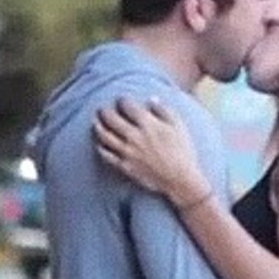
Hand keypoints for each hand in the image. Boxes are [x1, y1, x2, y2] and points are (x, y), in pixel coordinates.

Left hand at [94, 98, 209, 208]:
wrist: (180, 179)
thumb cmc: (182, 151)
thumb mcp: (178, 126)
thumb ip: (164, 110)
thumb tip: (152, 99)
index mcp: (148, 124)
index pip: (128, 106)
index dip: (122, 100)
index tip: (122, 100)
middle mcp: (134, 136)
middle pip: (111, 119)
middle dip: (105, 111)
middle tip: (102, 108)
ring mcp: (127, 152)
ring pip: (105, 136)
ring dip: (98, 127)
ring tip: (96, 122)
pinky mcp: (125, 166)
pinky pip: (107, 155)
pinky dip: (101, 148)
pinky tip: (99, 144)